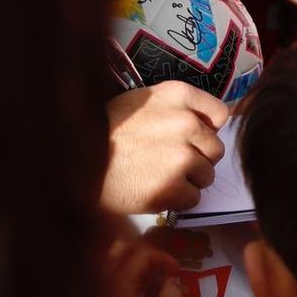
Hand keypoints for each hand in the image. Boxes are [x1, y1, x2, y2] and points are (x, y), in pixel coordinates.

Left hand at [100, 224, 183, 296]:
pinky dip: (116, 275)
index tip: (175, 272)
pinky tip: (128, 293)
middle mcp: (97, 281)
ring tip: (145, 280)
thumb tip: (173, 282)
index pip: (142, 254)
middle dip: (143, 254)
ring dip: (128, 262)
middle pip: (120, 248)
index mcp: (116, 285)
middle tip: (159, 270)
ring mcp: (86, 291)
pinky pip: (100, 276)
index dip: (163, 258)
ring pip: (107, 260)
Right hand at [102, 81, 226, 213]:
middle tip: (170, 163)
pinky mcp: (173, 188)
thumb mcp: (141, 102)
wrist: (76, 161)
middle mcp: (185, 123)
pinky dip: (176, 200)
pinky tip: (153, 190)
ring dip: (188, 181)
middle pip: (216, 149)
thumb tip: (205, 126)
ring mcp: (180, 157)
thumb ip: (175, 109)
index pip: (219, 114)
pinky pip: (193, 198)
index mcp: (178, 96)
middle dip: (198, 159)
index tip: (192, 139)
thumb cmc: (106, 131)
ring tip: (158, 176)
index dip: (207, 130)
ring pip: (207, 176)